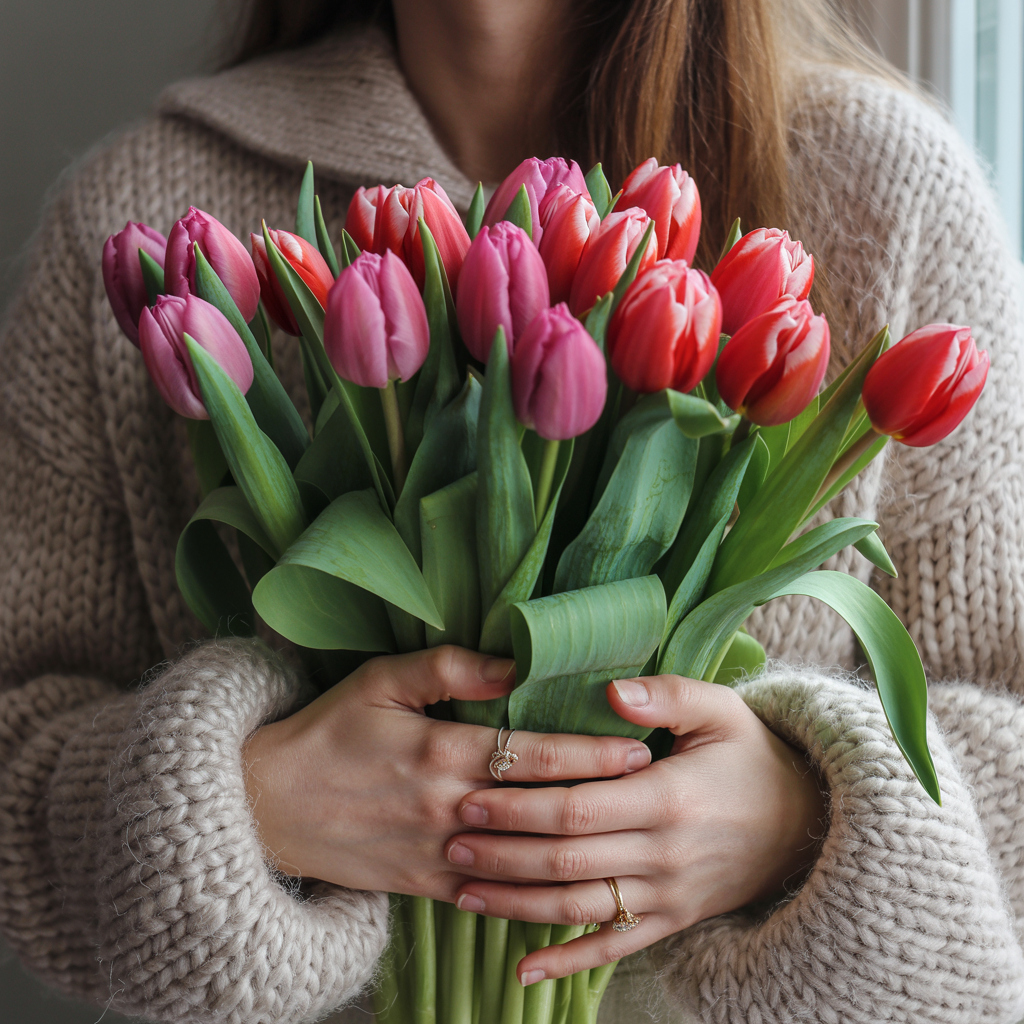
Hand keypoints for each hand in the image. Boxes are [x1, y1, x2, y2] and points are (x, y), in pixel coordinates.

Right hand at [242, 646, 651, 899]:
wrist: (266, 806)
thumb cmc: (328, 732)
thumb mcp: (380, 681)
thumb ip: (448, 667)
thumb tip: (512, 664)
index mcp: (442, 753)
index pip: (536, 755)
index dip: (591, 752)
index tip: (638, 748)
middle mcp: (449, 809)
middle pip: (542, 808)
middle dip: (603, 801)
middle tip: (656, 792)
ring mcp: (439, 855)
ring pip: (526, 861)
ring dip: (581, 850)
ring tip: (628, 838)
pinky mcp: (425, 886)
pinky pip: (492, 899)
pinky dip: (535, 897)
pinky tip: (574, 890)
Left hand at [446, 675, 827, 983]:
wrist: (809, 825)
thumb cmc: (754, 756)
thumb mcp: (721, 709)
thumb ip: (666, 693)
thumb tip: (610, 689)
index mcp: (668, 796)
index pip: (578, 806)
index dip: (521, 805)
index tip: (472, 794)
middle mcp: (663, 854)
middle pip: (567, 860)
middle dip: (503, 853)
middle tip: (451, 840)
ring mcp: (667, 896)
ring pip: (579, 910)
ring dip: (516, 905)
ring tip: (462, 893)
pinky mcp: (670, 922)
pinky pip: (612, 949)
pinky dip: (566, 963)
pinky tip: (521, 971)